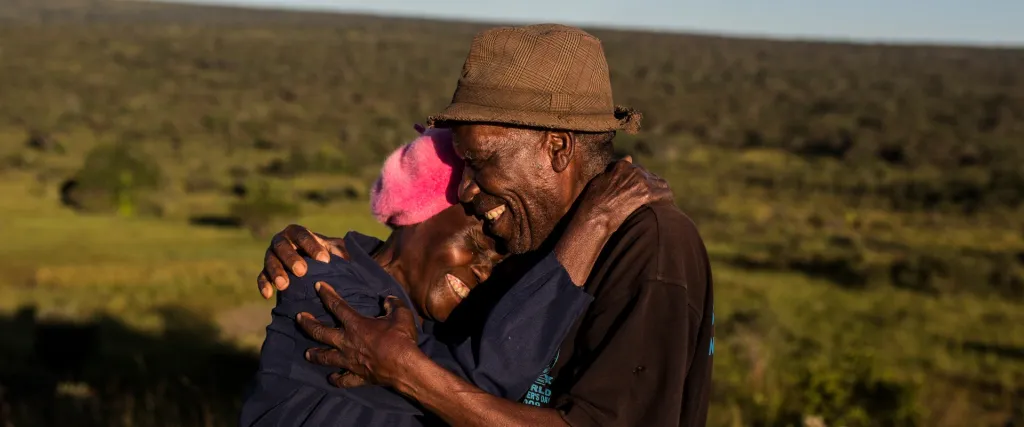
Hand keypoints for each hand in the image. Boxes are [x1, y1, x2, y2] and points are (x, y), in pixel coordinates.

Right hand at [256, 224, 347, 298]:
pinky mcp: (265, 270)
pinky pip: (261, 276)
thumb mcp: (331, 248)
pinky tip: (268, 295)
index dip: (312, 247)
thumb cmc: (321, 253)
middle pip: (283, 246)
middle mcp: (281, 241)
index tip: (324, 260)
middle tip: (302, 271)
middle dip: (291, 258)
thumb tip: (345, 259)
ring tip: (284, 286)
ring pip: (270, 261)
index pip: (303, 236)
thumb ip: (338, 250)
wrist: (307, 262)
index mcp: (297, 232)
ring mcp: (271, 255)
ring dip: (276, 272)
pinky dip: (263, 285)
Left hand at [297, 281, 420, 387]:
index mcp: (356, 325)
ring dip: (315, 355)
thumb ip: (394, 304)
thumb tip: (389, 299)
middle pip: (320, 332)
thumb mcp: (401, 315)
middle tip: (299, 318)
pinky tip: (332, 378)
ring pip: (325, 358)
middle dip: (308, 324)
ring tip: (307, 353)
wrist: (404, 367)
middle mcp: (347, 342)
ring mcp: (350, 361)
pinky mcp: (357, 376)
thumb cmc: (401, 339)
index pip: (337, 306)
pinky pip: (343, 380)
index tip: (318, 286)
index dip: (326, 294)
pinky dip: (337, 379)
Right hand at [576, 156, 672, 229]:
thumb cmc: (594, 201)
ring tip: (659, 202)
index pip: (636, 169)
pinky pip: (664, 193)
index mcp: (622, 166)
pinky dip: (666, 198)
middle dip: (650, 185)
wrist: (596, 216)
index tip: (638, 189)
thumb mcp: (600, 180)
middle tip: (649, 198)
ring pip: (659, 183)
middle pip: (649, 175)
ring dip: (659, 191)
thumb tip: (628, 157)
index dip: (638, 179)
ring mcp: (641, 181)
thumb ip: (614, 169)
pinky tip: (666, 205)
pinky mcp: (647, 193)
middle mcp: (633, 170)